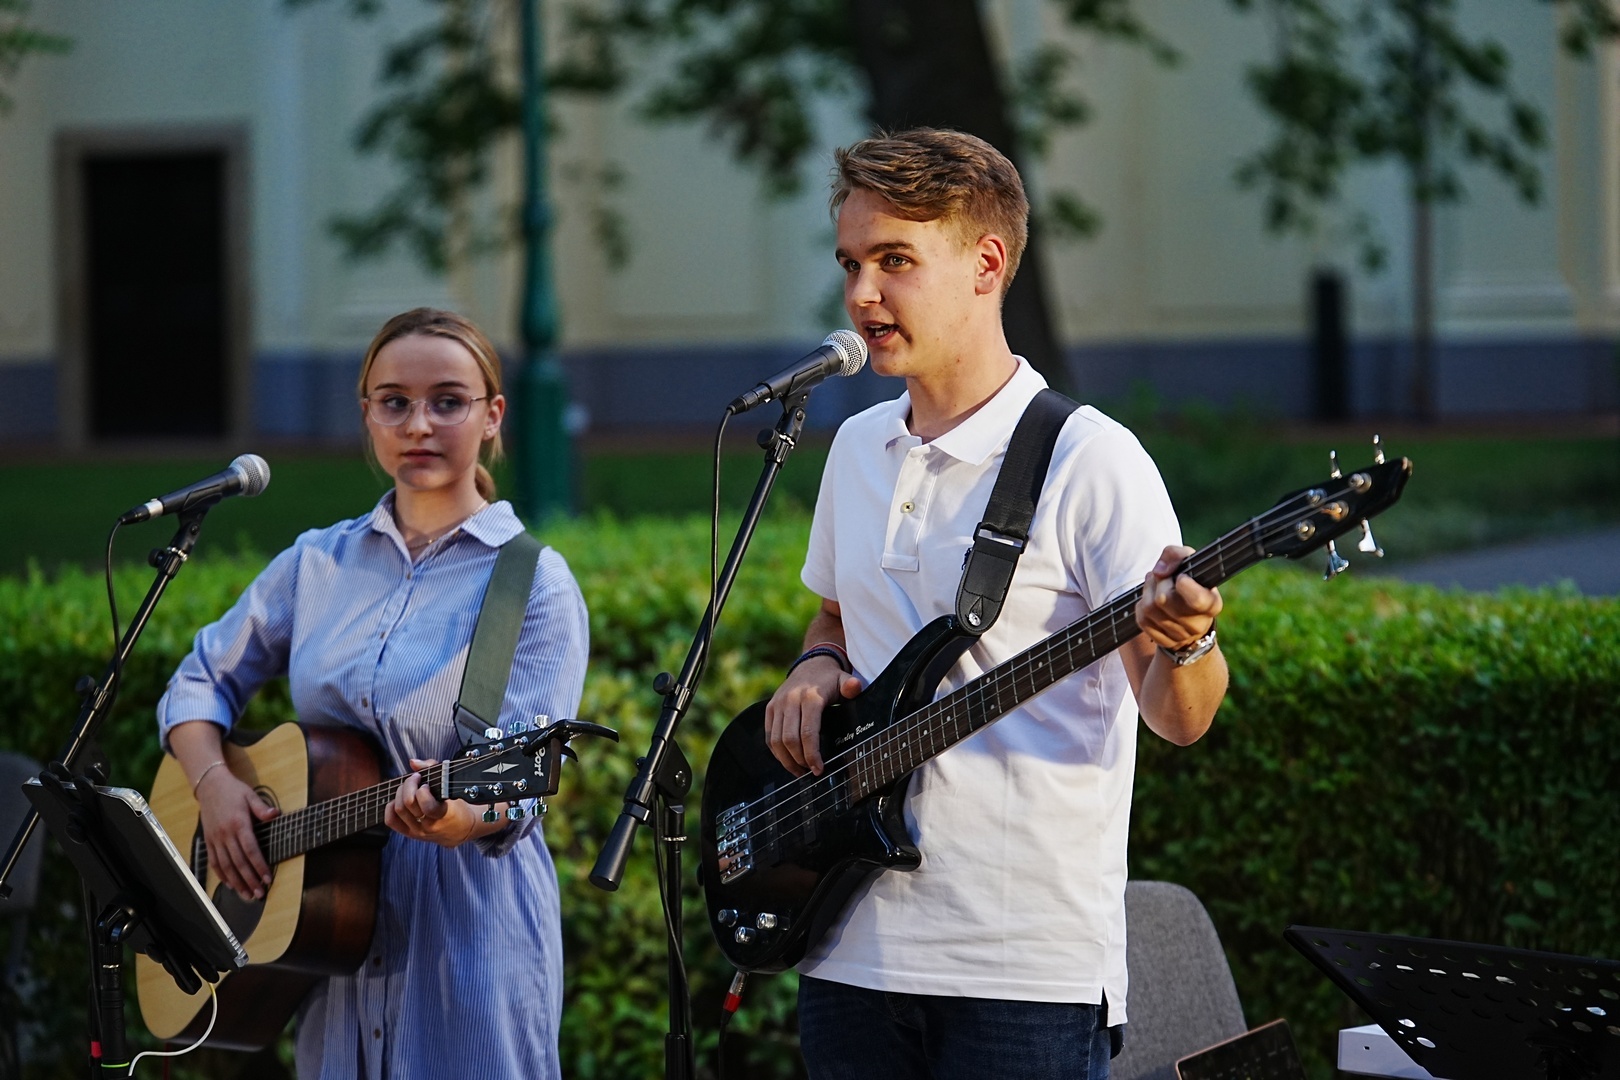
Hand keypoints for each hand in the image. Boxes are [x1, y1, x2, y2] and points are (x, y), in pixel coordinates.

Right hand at [195, 767, 277, 900]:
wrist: (209, 786)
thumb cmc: (233, 791)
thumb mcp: (250, 795)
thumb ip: (262, 808)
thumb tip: (275, 815)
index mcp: (239, 824)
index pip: (250, 850)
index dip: (259, 866)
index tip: (267, 879)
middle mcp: (226, 834)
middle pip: (238, 862)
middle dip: (250, 880)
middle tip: (259, 894)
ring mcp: (215, 839)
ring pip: (226, 866)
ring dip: (236, 882)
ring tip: (247, 894)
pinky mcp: (208, 841)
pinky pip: (214, 862)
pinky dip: (222, 875)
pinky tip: (230, 885)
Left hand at [384, 758, 480, 846]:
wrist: (460, 829)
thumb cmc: (456, 804)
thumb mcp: (451, 786)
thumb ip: (432, 768)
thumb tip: (412, 763)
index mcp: (444, 814)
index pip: (428, 806)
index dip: (423, 791)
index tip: (427, 784)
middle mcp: (430, 825)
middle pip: (408, 803)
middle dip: (409, 784)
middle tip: (416, 779)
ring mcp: (418, 831)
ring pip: (399, 809)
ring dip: (400, 792)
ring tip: (409, 787)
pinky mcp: (409, 833)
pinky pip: (391, 820)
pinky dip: (391, 806)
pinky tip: (400, 799)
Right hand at [764, 657, 863, 776]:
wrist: (811, 664)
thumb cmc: (830, 679)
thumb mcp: (844, 680)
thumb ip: (851, 685)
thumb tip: (856, 687)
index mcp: (810, 697)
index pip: (808, 732)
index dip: (812, 755)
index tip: (819, 769)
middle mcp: (790, 700)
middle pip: (790, 739)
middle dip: (800, 760)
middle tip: (811, 772)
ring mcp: (778, 704)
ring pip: (776, 740)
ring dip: (787, 760)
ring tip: (800, 770)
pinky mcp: (770, 708)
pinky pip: (769, 735)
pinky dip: (777, 751)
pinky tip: (788, 760)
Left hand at [1135, 544, 1222, 650]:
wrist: (1187, 611)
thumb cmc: (1190, 581)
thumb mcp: (1189, 561)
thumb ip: (1175, 555)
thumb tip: (1159, 572)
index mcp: (1211, 604)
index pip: (1197, 599)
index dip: (1184, 586)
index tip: (1181, 577)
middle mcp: (1198, 624)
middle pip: (1163, 599)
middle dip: (1158, 581)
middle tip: (1163, 576)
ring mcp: (1180, 636)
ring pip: (1149, 608)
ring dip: (1147, 591)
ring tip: (1156, 585)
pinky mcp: (1163, 641)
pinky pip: (1142, 619)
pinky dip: (1141, 606)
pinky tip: (1151, 601)